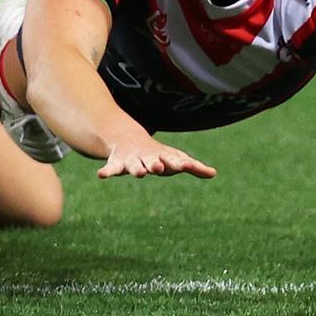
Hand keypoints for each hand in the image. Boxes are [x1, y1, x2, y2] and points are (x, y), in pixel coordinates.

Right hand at [98, 134, 216, 179]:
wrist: (128, 139)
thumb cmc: (157, 154)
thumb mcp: (174, 158)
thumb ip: (194, 166)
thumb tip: (214, 173)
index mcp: (163, 156)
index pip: (173, 159)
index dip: (178, 163)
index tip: (184, 166)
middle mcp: (148, 157)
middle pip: (152, 161)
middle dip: (155, 164)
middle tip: (158, 168)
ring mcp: (132, 160)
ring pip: (133, 165)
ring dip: (136, 168)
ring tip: (138, 173)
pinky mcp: (117, 164)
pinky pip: (111, 168)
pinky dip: (107, 172)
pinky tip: (102, 175)